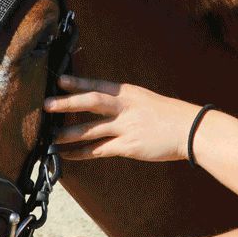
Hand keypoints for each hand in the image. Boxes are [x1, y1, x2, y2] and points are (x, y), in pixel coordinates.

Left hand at [44, 75, 200, 161]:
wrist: (191, 130)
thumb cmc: (169, 116)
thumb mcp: (146, 100)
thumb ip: (125, 103)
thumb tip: (105, 107)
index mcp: (129, 93)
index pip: (98, 85)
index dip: (78, 82)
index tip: (59, 80)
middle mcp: (125, 107)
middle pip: (91, 102)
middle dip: (67, 103)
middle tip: (46, 105)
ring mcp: (127, 127)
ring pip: (91, 129)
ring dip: (69, 134)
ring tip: (51, 138)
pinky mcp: (129, 146)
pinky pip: (99, 150)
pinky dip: (82, 153)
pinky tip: (69, 155)